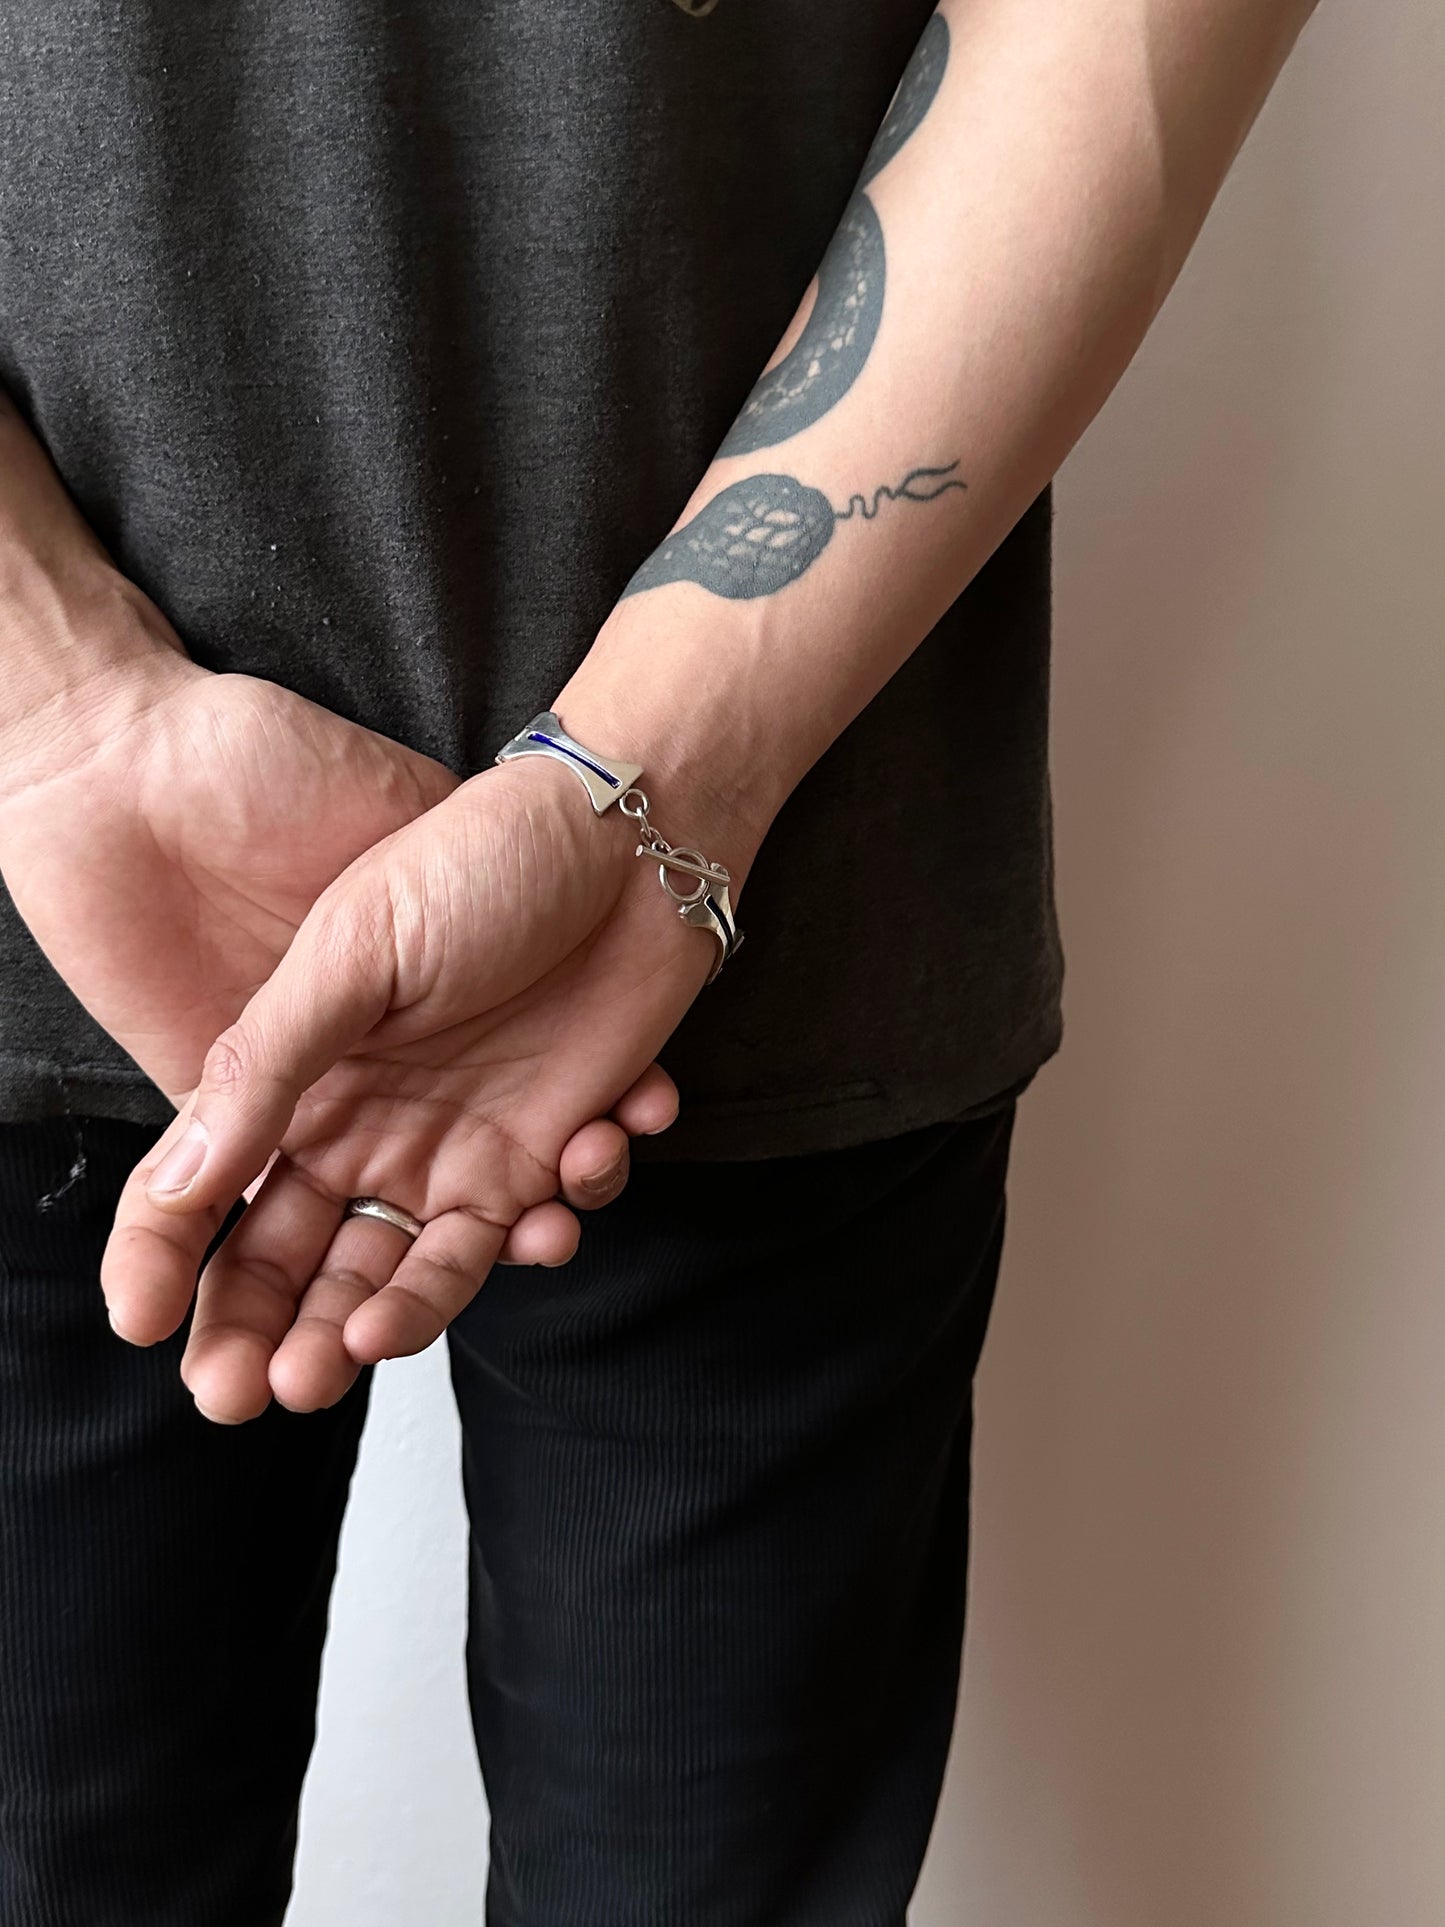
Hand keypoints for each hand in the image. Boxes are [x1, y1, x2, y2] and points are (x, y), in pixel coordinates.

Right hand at [97, 750, 756, 1422]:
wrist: (629, 841)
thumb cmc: (479, 867)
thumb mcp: (354, 952)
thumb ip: (270, 1068)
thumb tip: (183, 1179)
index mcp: (299, 1080)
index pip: (212, 1194)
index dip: (170, 1265)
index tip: (149, 1330)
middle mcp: (370, 1128)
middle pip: (304, 1264)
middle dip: (279, 1334)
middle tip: (268, 1388)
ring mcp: (461, 1147)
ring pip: (414, 1275)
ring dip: (395, 1319)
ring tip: (368, 1341)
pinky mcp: (550, 1153)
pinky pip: (537, 1232)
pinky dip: (556, 1227)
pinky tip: (578, 1159)